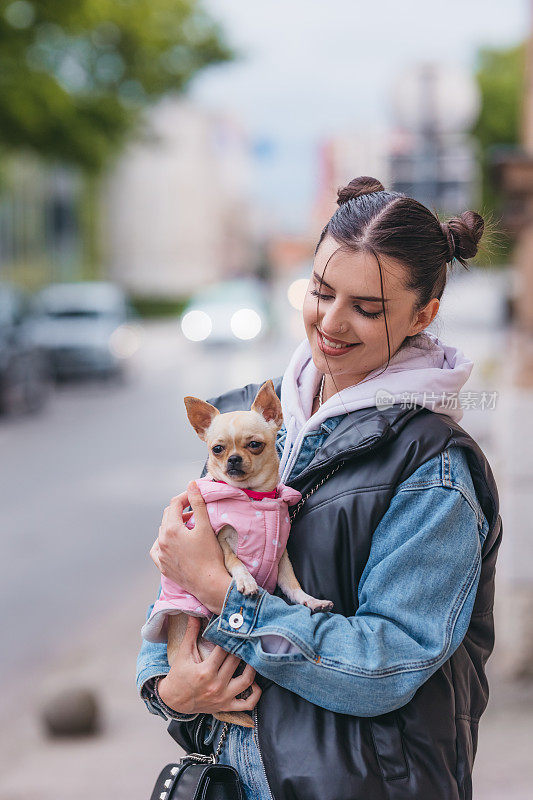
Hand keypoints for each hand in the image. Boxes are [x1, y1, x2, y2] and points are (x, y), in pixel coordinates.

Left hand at [150, 481, 231, 613]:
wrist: (209, 583)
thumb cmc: (210, 556)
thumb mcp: (205, 527)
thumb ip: (197, 503)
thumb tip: (191, 485)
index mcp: (170, 530)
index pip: (175, 504)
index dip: (186, 497)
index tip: (195, 495)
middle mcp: (161, 541)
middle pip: (168, 516)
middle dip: (181, 510)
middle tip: (195, 511)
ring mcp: (160, 555)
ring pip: (163, 532)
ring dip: (174, 525)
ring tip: (189, 527)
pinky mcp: (162, 566)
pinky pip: (158, 548)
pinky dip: (165, 542)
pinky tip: (175, 542)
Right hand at [157, 616, 261, 714]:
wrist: (174, 701)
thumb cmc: (178, 676)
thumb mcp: (183, 654)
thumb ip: (191, 633)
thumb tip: (194, 614)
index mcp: (205, 672)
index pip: (223, 650)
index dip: (230, 638)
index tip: (234, 629)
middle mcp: (216, 685)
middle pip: (236, 662)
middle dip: (241, 648)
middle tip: (246, 638)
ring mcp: (223, 697)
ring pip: (246, 680)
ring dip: (252, 668)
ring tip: (252, 656)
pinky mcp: (226, 706)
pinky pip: (247, 704)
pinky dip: (255, 694)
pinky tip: (255, 682)